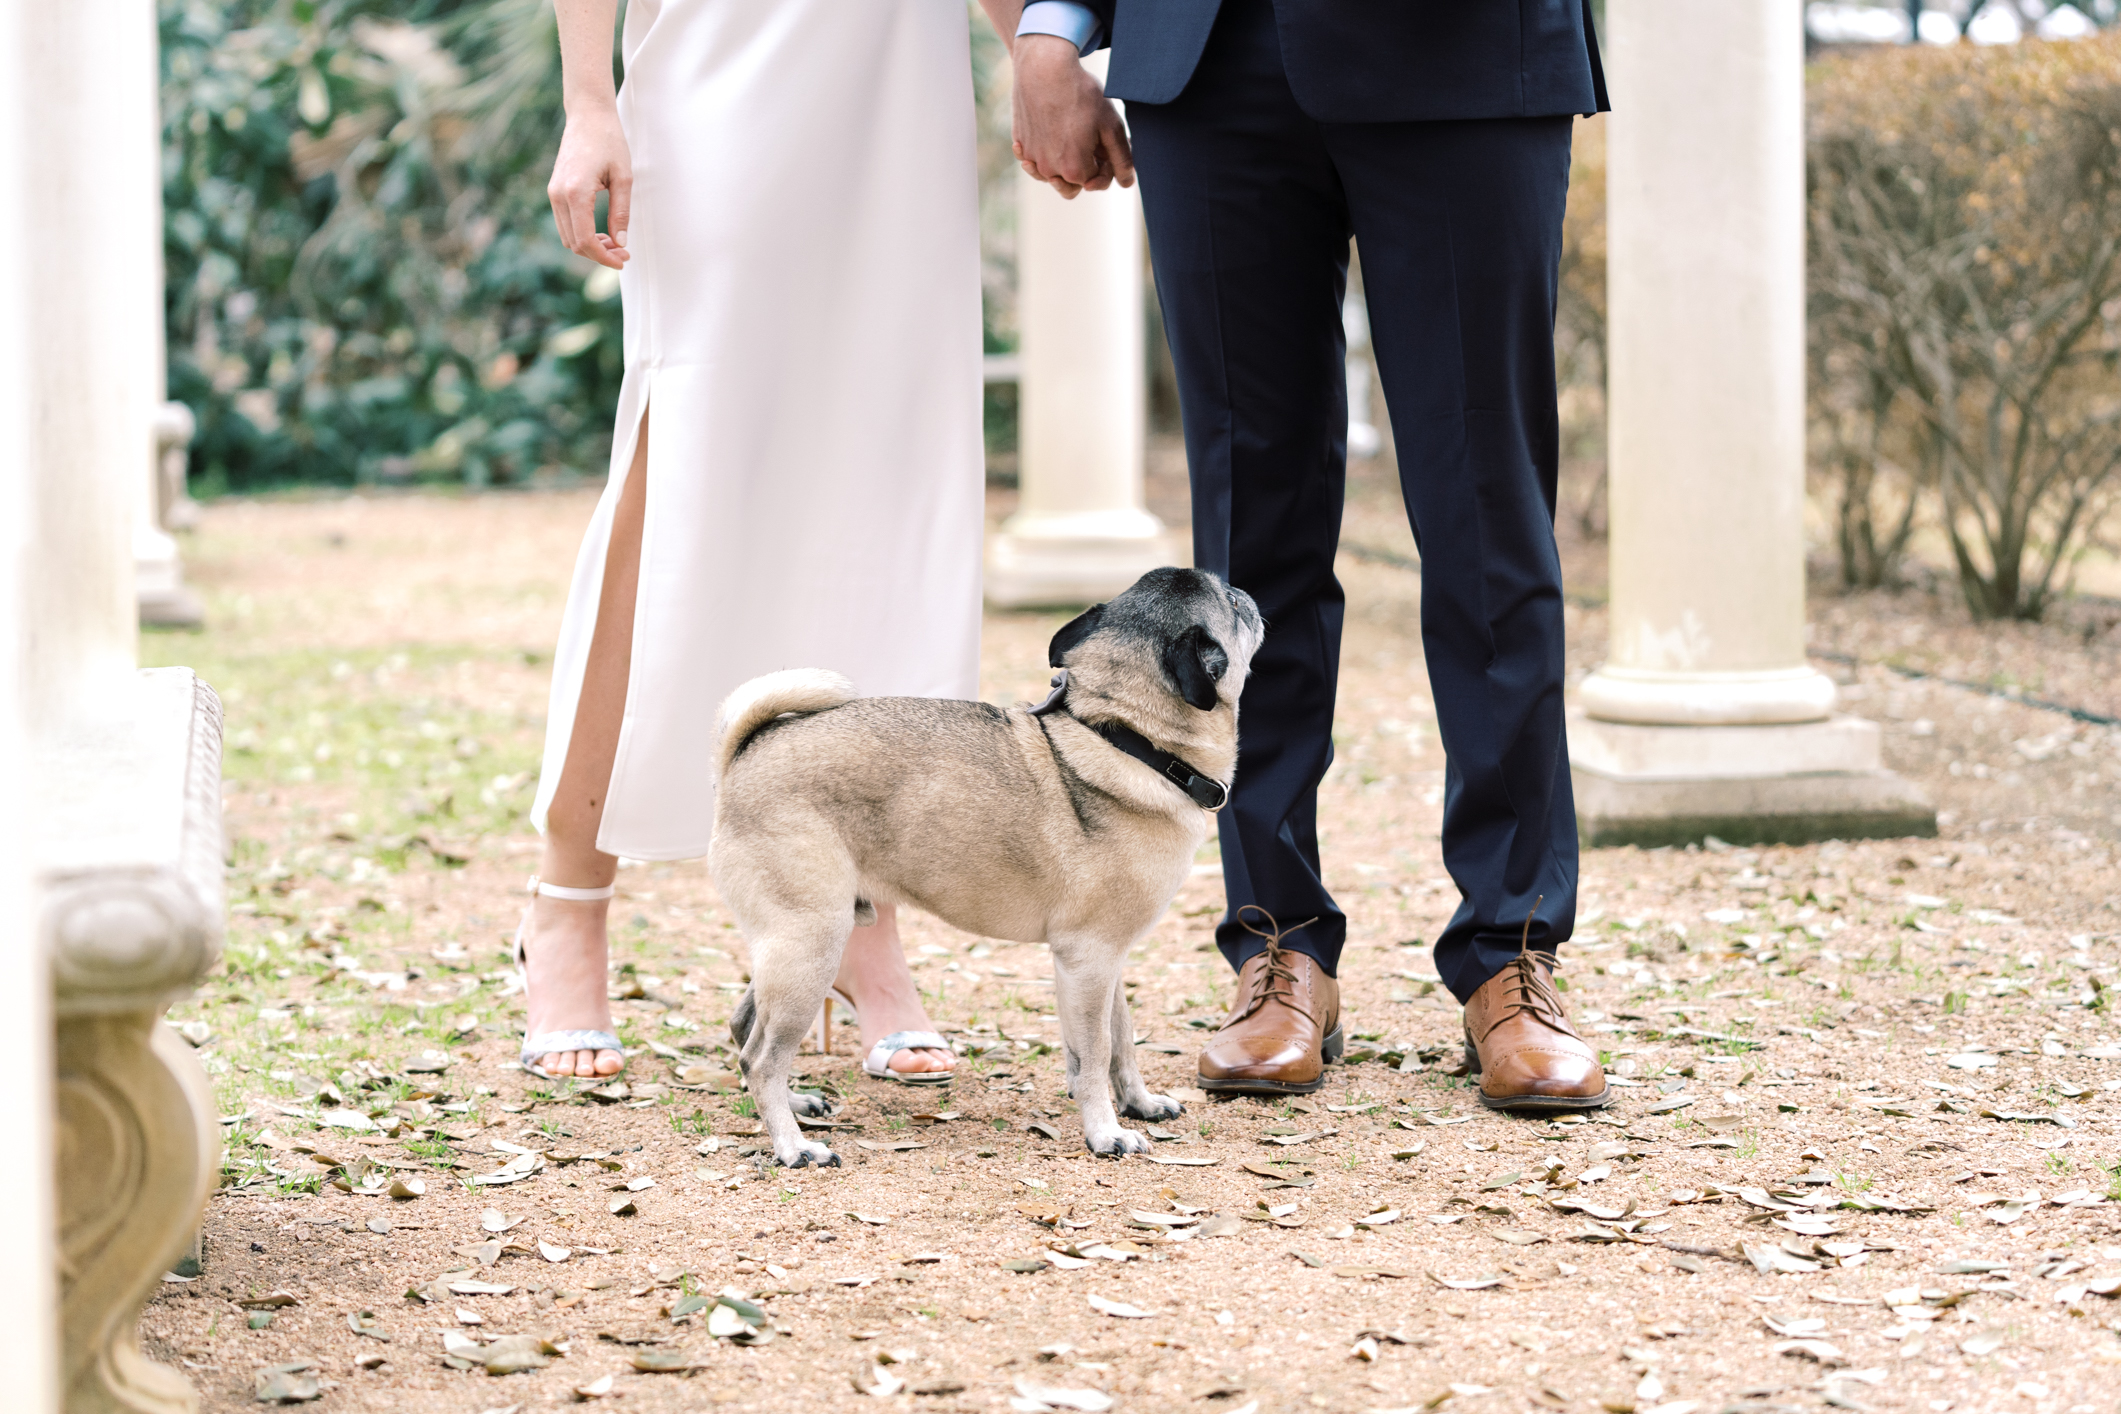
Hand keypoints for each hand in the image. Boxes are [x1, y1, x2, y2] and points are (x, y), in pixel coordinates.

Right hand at [547, 108, 631, 268]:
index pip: (585, 240)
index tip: (623, 261)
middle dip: (599, 254)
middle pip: (574, 243)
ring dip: (590, 246)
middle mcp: (558, 195)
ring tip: (616, 243)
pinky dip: (582, 234)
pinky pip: (565, 224)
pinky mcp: (554, 190)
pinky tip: (602, 232)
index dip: (604, 257)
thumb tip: (621, 243)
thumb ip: (621, 213)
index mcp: (575, 192)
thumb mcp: (623, 178)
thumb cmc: (609, 141)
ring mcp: (553, 193)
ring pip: (568, 237)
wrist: (588, 115)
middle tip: (624, 253)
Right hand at [1012, 34, 1133, 199]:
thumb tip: (1127, 182)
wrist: (1044, 68)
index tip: (1105, 144)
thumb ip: (1121, 158)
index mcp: (1075, 170)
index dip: (1105, 166)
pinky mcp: (1020, 144)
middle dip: (1083, 170)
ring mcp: (1032, 159)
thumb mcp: (1110, 125)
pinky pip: (1033, 159)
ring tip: (1071, 136)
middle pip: (1072, 185)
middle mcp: (1050, 170)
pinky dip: (1043, 153)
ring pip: (1052, 174)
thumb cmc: (1081, 94)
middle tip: (1088, 143)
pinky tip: (1049, 134)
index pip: (1096, 181)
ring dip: (1063, 163)